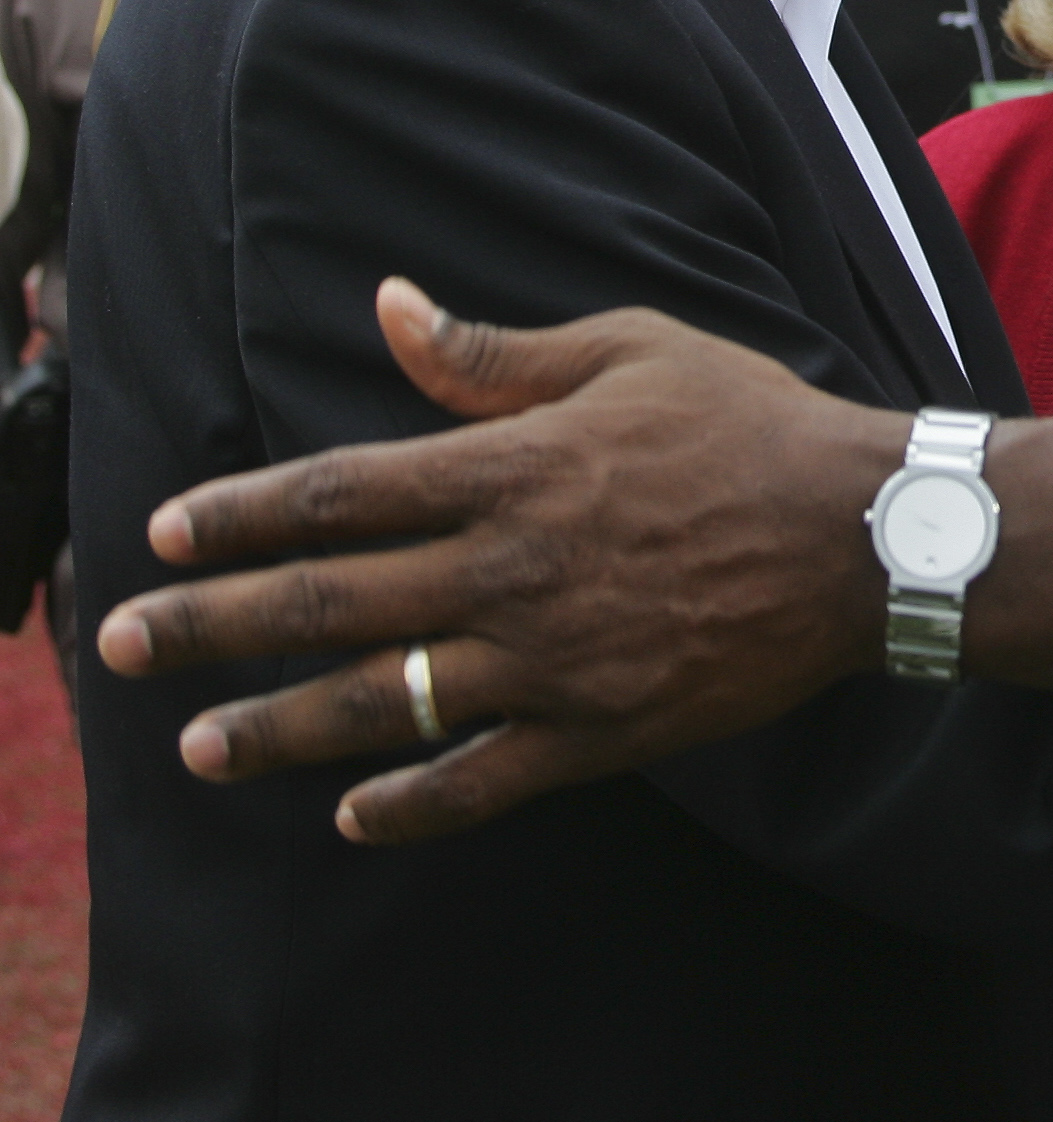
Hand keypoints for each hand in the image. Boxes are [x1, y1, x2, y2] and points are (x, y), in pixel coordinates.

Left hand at [97, 279, 907, 845]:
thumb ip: (495, 351)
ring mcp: (553, 658)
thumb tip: (390, 310)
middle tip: (122, 647)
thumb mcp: (630, 351)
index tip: (167, 530)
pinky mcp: (601, 728)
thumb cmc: (749, 423)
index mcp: (516, 466)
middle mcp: (514, 567)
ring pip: (382, 703)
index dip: (242, 513)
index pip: (341, 494)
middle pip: (330, 604)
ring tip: (201, 747)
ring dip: (277, 729)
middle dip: (212, 624)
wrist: (860, 534)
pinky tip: (352, 814)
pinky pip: (480, 779)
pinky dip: (408, 803)